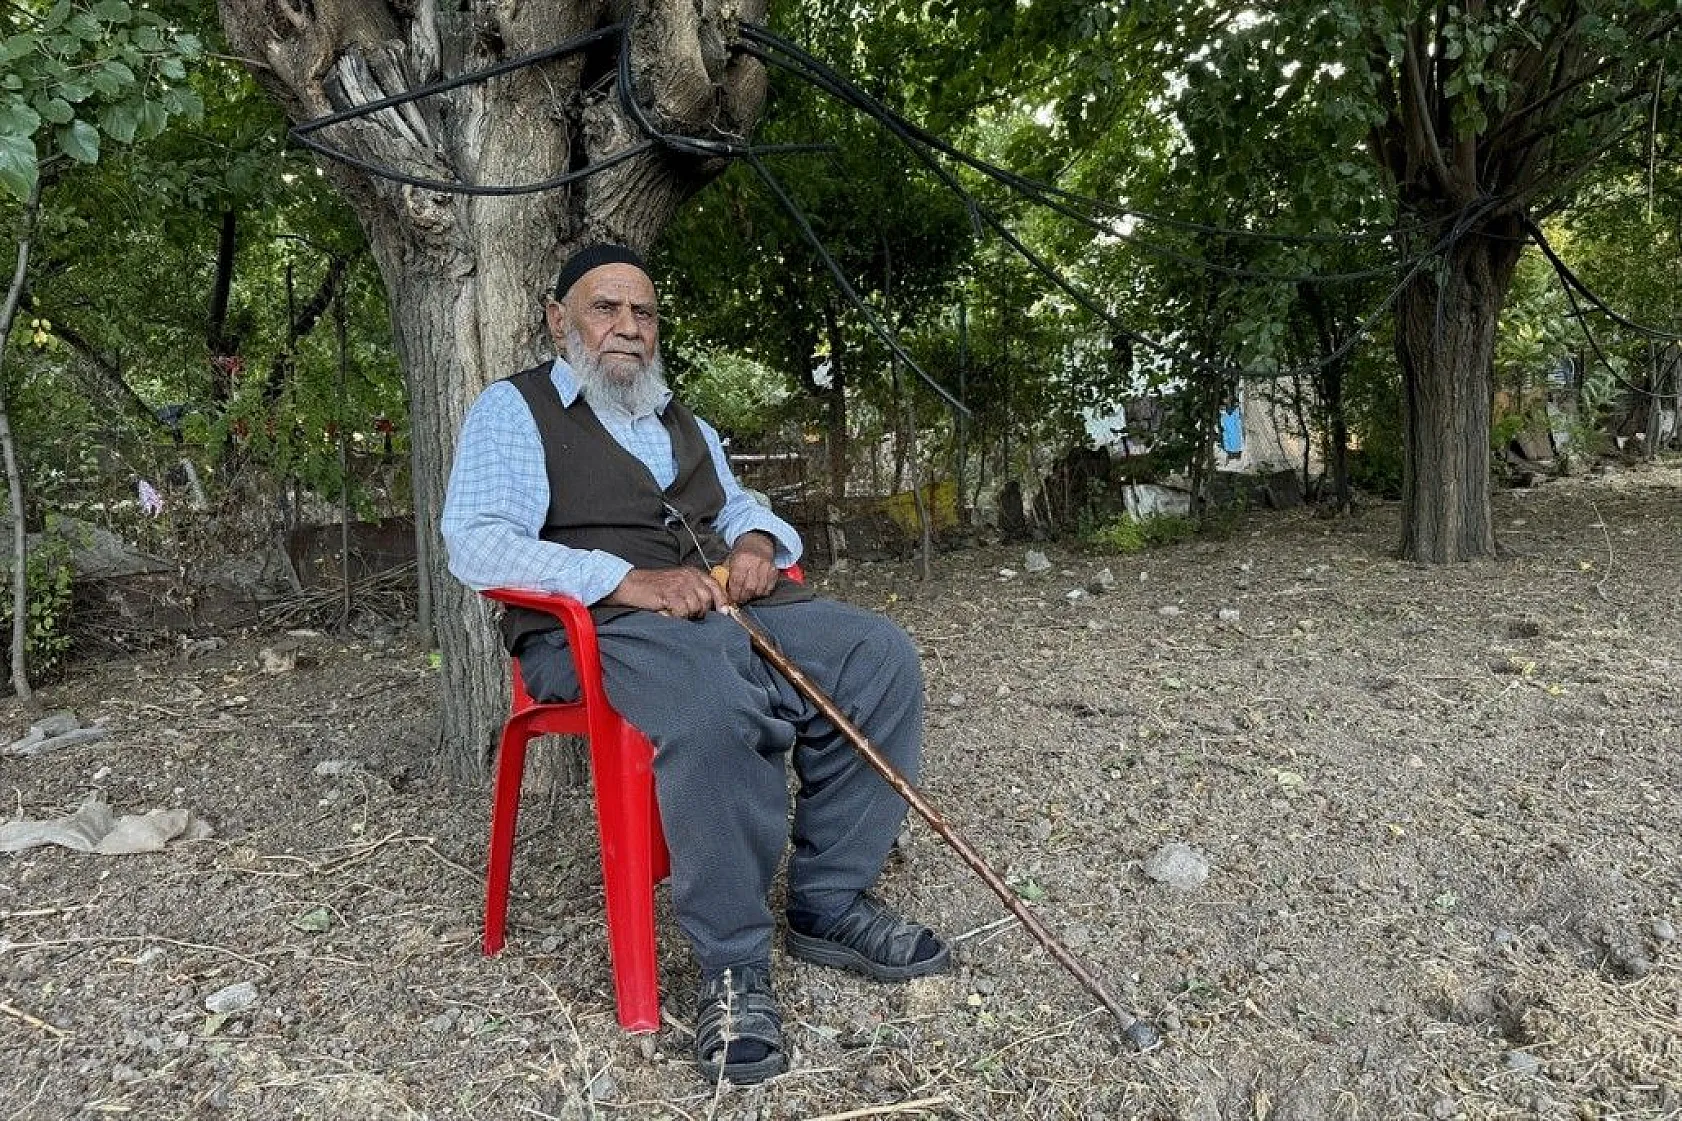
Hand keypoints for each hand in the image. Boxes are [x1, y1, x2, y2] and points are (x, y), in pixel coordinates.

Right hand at [605, 567, 725, 618]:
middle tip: (687, 613)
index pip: (715, 586)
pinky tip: (669, 612)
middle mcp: (688, 576)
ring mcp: (679, 585)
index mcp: (692, 572)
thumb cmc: (655, 588)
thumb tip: (717, 607)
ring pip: (696, 607)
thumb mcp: (679, 583)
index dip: (722, 601)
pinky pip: (683, 612)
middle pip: (707, 599)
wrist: (632, 585)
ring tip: (675, 610)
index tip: (724, 612)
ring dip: (687, 614)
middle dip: (701, 610)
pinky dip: (677, 616)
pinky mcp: (670, 594)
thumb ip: (696, 590)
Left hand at [724, 532, 778, 603]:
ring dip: (752, 596)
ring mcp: (766, 567)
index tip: (732, 598)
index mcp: (741, 559)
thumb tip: (723, 592)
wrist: (757, 543)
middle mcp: (755, 563)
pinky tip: (756, 590)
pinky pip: (768, 589)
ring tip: (747, 594)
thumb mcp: (730, 560)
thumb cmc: (742, 553)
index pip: (737, 581)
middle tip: (739, 599)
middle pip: (749, 588)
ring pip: (759, 590)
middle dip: (743, 597)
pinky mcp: (774, 572)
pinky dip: (761, 592)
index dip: (734, 593)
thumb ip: (725, 575)